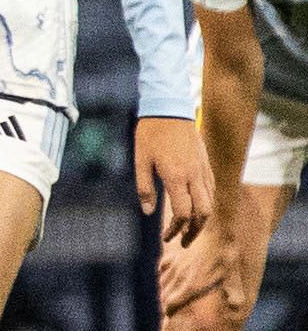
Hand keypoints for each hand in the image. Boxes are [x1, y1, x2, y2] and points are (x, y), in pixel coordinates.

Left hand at [137, 116, 213, 245]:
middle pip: (203, 214)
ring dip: (202, 221)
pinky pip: (212, 190)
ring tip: (189, 231)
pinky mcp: (206, 165)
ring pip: (211, 203)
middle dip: (194, 232)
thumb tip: (148, 212)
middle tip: (182, 243)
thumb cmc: (150, 134)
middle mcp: (194, 176)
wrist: (169, 109)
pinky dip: (206, 205)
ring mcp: (203, 170)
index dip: (175, 229)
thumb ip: (144, 187)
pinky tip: (195, 209)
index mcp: (176, 177)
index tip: (165, 237)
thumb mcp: (140, 159)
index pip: (183, 213)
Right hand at [158, 228, 246, 318]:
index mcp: (191, 284)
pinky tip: (165, 278)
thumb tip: (237, 307)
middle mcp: (179, 276)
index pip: (172, 302)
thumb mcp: (233, 274)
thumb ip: (233, 292)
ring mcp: (175, 264)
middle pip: (164, 295)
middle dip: (165, 304)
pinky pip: (163, 268)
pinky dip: (162, 276)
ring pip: (163, 283)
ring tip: (166, 298)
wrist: (214, 228)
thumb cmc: (225, 253)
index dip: (169, 311)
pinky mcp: (174, 254)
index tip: (169, 316)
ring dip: (163, 292)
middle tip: (168, 310)